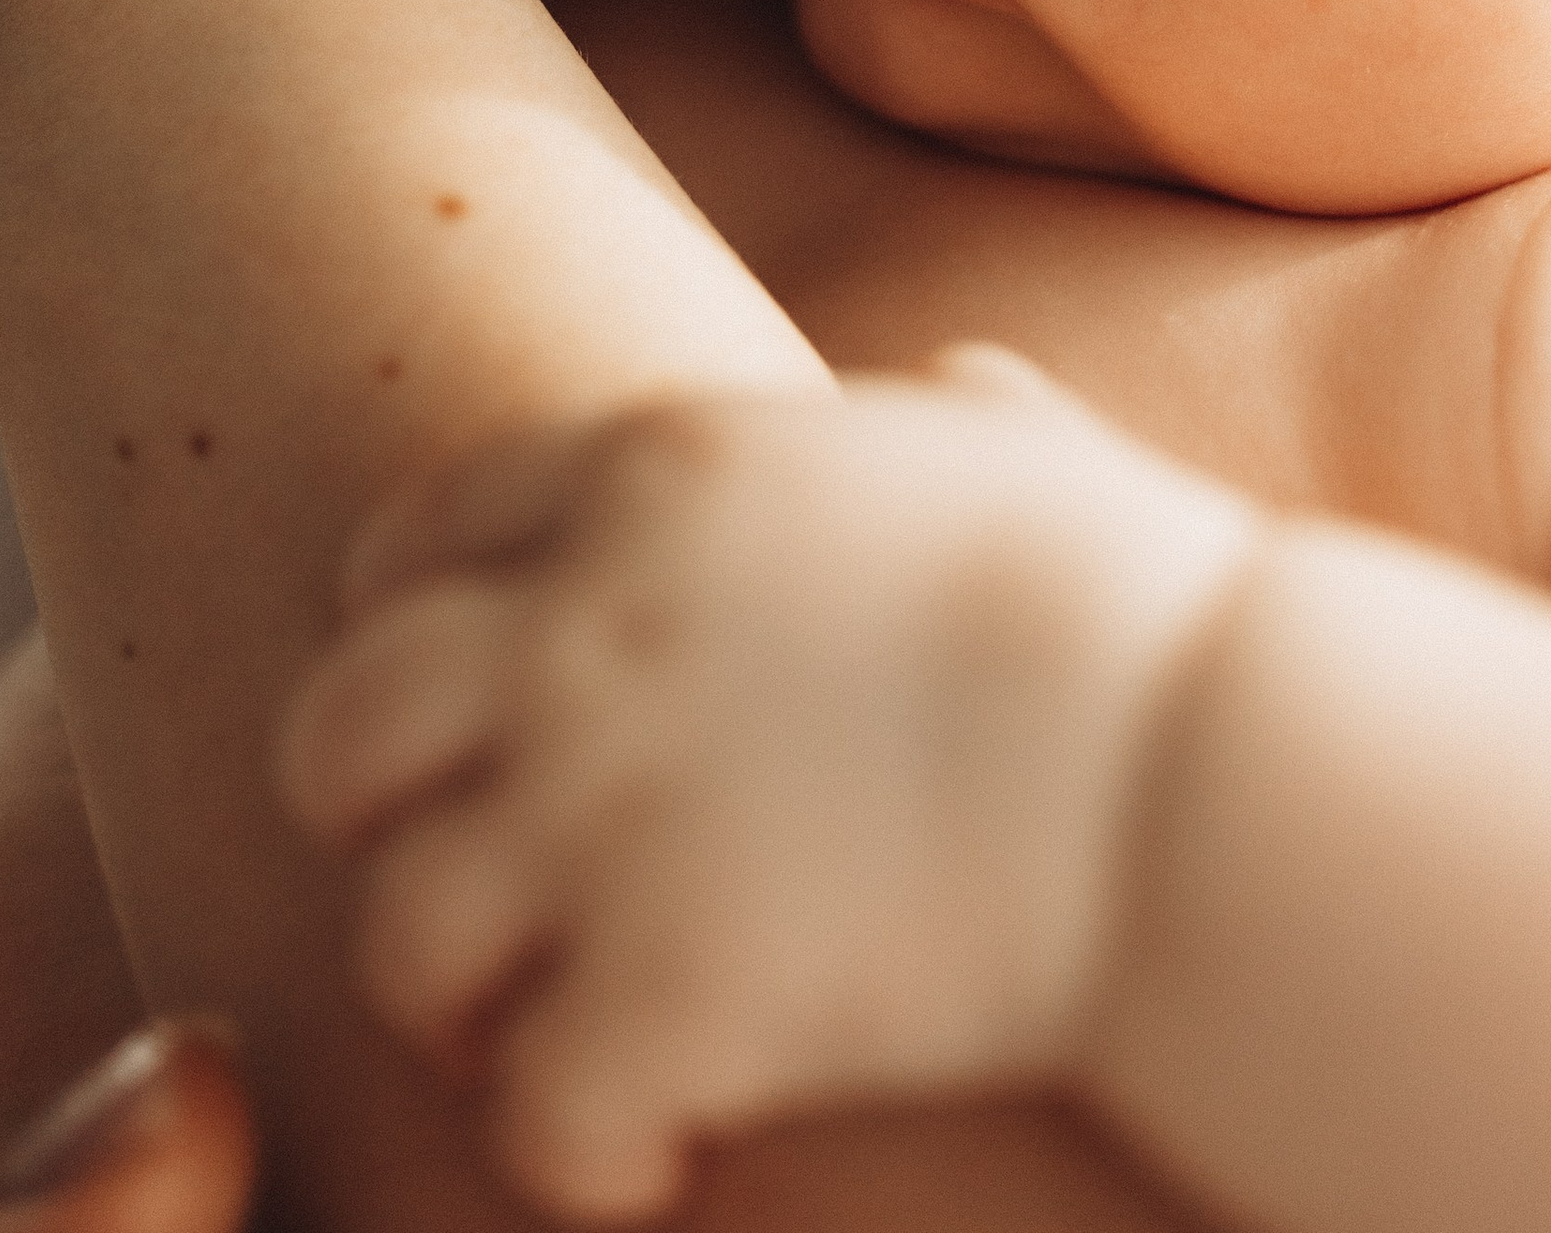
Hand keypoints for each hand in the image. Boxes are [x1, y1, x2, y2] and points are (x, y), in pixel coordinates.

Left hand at [277, 353, 1259, 1222]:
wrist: (1210, 764)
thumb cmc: (1146, 607)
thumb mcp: (1023, 458)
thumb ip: (950, 422)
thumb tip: (969, 396)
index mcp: (659, 476)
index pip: (419, 532)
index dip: (411, 625)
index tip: (458, 703)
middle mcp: (586, 627)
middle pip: (340, 723)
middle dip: (374, 813)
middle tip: (464, 884)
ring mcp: (605, 813)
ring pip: (397, 930)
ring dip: (456, 999)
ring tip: (539, 1037)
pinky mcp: (662, 994)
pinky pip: (523, 1108)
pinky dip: (568, 1149)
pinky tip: (650, 1154)